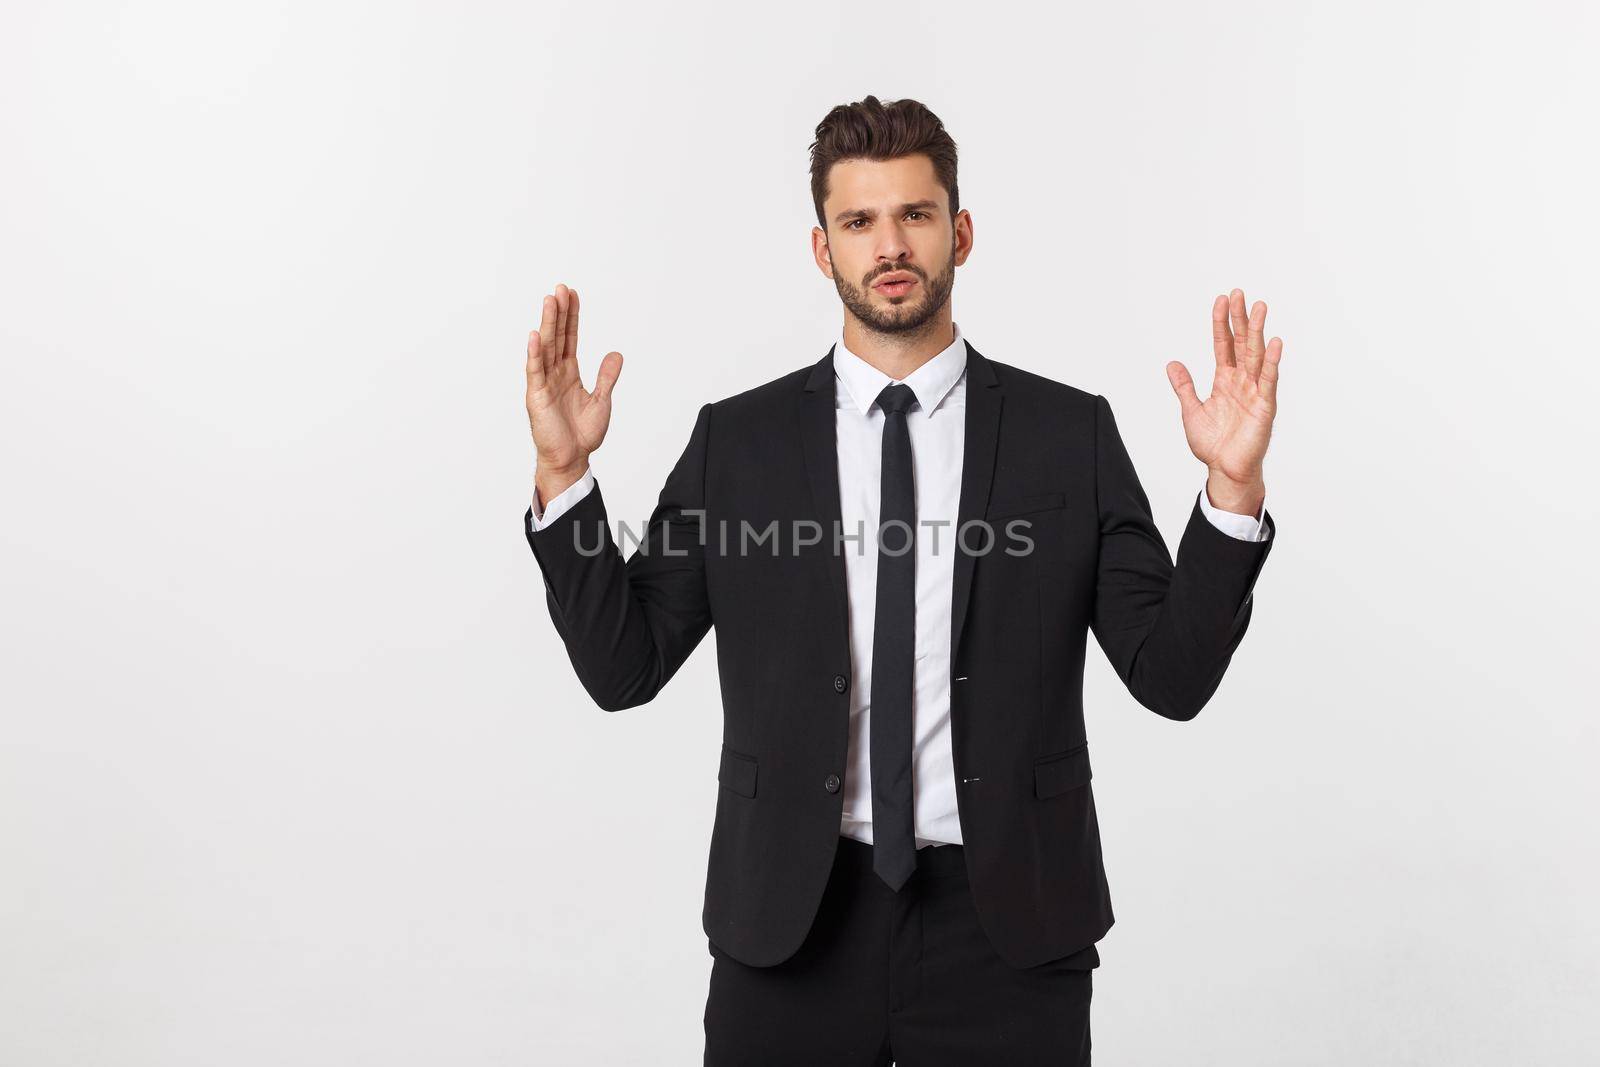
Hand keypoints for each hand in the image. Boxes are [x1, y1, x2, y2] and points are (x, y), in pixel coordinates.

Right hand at [526, 284, 621, 483]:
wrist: (572, 459)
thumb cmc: (582, 434)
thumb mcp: (601, 400)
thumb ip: (607, 377)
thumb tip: (616, 353)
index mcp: (569, 373)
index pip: (570, 338)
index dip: (572, 317)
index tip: (573, 295)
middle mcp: (554, 373)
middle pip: (557, 337)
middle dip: (559, 312)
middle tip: (560, 288)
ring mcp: (544, 383)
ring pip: (546, 348)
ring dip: (547, 324)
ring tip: (549, 301)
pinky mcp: (536, 396)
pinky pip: (535, 371)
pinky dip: (535, 353)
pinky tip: (536, 334)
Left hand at [1166, 288, 1282, 506]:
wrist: (1224, 470)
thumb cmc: (1212, 444)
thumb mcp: (1191, 410)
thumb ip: (1184, 387)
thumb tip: (1172, 363)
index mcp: (1224, 380)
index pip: (1224, 344)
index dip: (1221, 323)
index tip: (1221, 300)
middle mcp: (1241, 381)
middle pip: (1242, 343)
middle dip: (1240, 319)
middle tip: (1239, 293)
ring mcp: (1255, 391)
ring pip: (1256, 355)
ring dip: (1258, 331)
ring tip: (1259, 307)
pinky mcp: (1265, 406)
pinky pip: (1268, 380)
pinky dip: (1271, 362)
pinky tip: (1274, 342)